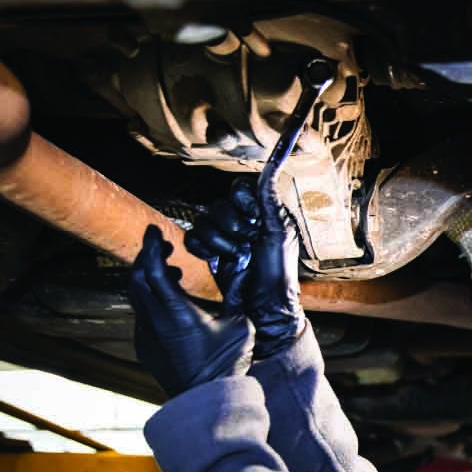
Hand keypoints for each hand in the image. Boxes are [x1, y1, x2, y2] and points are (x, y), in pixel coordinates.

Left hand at [130, 225, 252, 397]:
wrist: (208, 400)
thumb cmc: (228, 363)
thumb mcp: (240, 324)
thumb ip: (237, 292)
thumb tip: (243, 264)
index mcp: (175, 312)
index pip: (152, 269)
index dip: (151, 247)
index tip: (155, 231)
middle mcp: (154, 322)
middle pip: (137, 279)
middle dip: (147, 259)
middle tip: (162, 247)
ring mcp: (146, 336)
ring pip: (138, 298)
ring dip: (150, 280)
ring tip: (174, 275)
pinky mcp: (146, 348)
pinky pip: (143, 316)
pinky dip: (152, 301)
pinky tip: (172, 305)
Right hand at [186, 177, 304, 359]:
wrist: (264, 305)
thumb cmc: (278, 271)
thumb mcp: (279, 233)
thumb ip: (269, 199)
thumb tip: (273, 166)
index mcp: (260, 212)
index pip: (239, 188)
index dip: (242, 202)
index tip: (253, 218)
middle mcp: (240, 221)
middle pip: (218, 205)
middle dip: (233, 227)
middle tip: (250, 244)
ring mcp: (222, 236)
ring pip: (203, 222)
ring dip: (221, 242)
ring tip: (238, 257)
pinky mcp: (208, 252)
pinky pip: (192, 239)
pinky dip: (204, 250)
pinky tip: (219, 261)